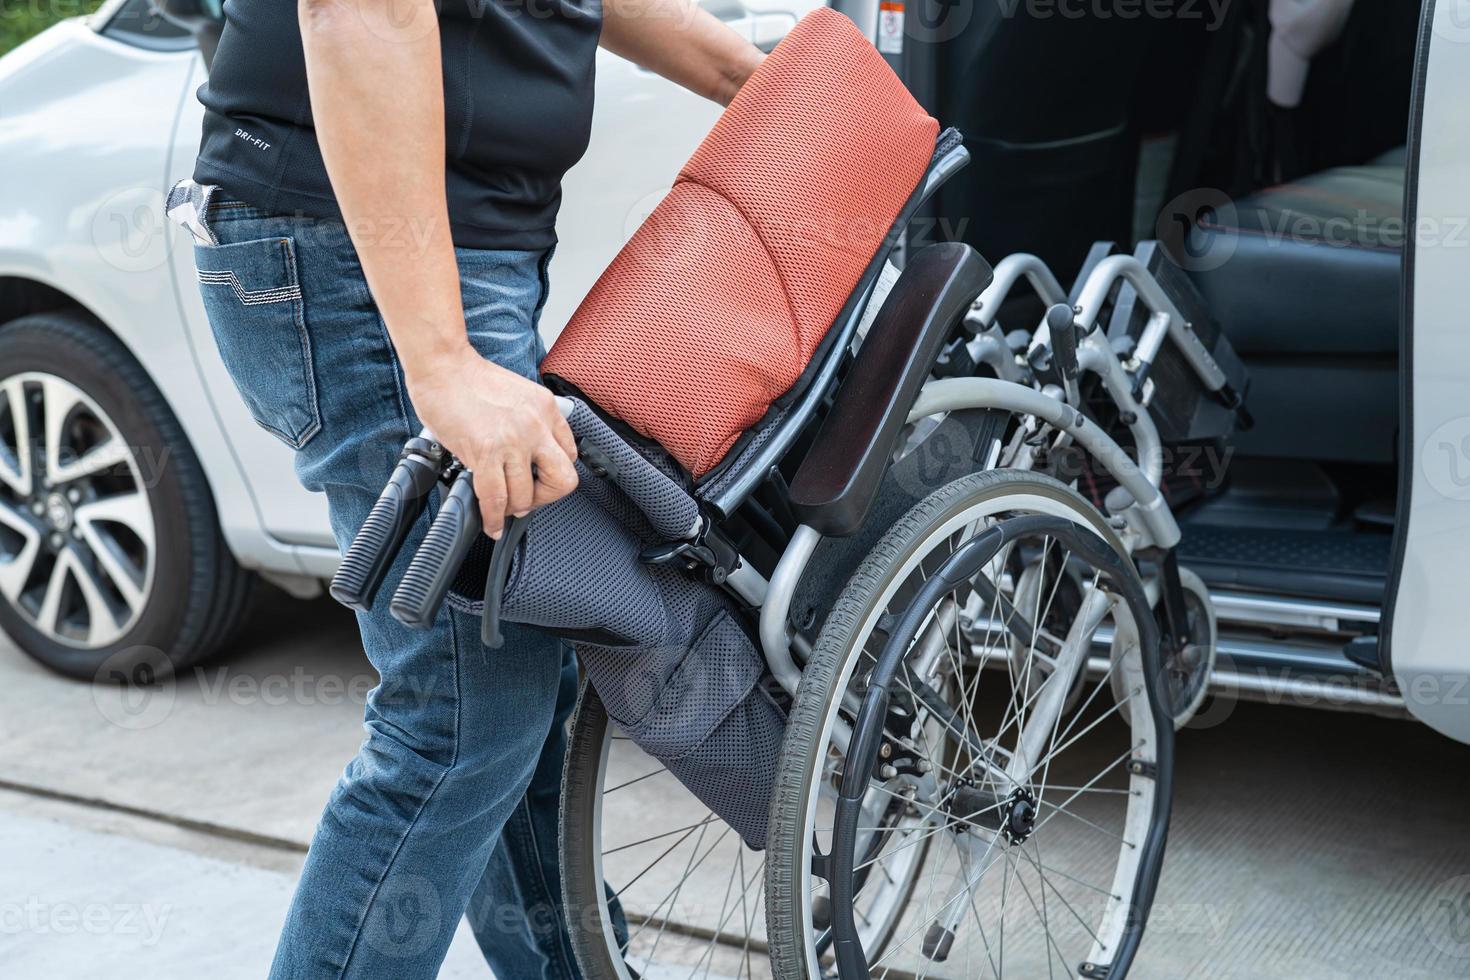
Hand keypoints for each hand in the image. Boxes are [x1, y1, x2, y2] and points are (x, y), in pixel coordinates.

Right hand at [408, 352, 578, 538]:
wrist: (442, 365)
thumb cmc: (469, 379)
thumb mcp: (519, 394)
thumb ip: (529, 422)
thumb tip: (525, 455)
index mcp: (546, 409)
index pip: (569, 454)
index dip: (553, 474)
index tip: (540, 481)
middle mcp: (536, 425)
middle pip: (563, 479)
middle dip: (545, 497)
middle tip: (527, 499)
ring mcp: (513, 440)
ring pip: (526, 495)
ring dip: (512, 508)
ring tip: (501, 508)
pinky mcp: (486, 452)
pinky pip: (496, 498)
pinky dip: (493, 518)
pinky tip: (490, 522)